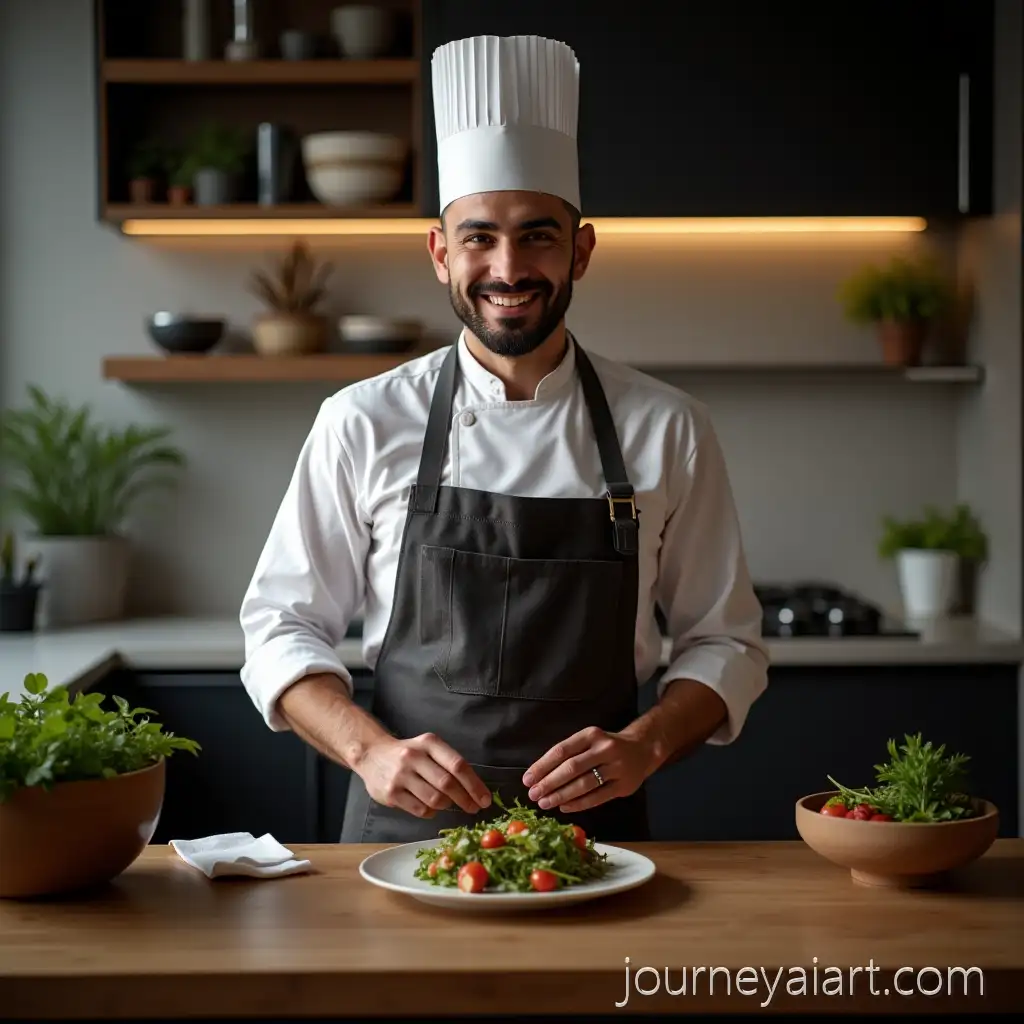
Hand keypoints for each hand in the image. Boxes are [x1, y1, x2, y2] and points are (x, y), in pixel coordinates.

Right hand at [356, 732, 491, 818]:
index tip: (485, 799)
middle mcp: (413, 756)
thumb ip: (448, 763)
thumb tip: (475, 790)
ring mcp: (400, 776)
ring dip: (446, 805)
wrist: (372, 754)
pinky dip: (430, 812)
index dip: (474, 785)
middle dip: (465, 799)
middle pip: (448, 784)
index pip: (457, 765)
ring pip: (435, 799)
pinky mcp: (391, 793)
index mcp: (428, 743)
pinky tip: (429, 806)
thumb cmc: (409, 754)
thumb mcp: (428, 748)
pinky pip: (420, 810)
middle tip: (474, 808)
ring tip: (446, 802)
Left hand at [521, 726, 656, 813]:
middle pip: (572, 768)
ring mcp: (616, 767)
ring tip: (545, 803)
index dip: (542, 766)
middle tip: (533, 794)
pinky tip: (564, 807)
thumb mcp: (588, 740)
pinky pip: (597, 797)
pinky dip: (579, 803)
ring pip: (584, 784)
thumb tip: (538, 775)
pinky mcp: (623, 786)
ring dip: (561, 795)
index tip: (527, 779)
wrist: (642, 749)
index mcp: (591, 734)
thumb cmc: (606, 747)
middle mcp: (604, 749)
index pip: (561, 751)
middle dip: (549, 783)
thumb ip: (568, 754)